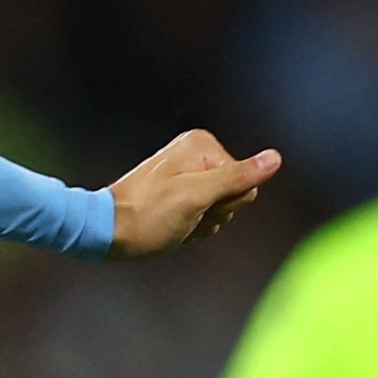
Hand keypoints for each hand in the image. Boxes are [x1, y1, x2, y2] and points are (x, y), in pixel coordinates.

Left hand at [108, 129, 283, 256]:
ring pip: (221, 208)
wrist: (103, 232)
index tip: (191, 206)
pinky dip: (190, 226)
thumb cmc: (146, 216)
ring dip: (200, 223)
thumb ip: (237, 178)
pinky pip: (204, 213)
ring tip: (172, 223)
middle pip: (235, 194)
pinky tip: (170, 227)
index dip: (222, 203)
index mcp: (202, 145)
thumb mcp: (195, 197)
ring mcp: (188, 173)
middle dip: (212, 213)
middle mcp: (196, 153)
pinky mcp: (179, 192)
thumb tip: (274, 158)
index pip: (245, 181)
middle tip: (181, 216)